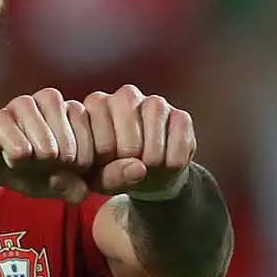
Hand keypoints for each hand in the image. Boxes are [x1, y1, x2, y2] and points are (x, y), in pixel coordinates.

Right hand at [0, 88, 92, 201]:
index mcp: (73, 110)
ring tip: (22, 156)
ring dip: (33, 164)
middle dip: (53, 167)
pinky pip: (21, 151)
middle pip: (71, 151)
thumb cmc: (25, 169)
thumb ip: (73, 187)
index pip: (93, 151)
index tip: (56, 165)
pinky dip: (14, 162)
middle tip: (35, 160)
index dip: (74, 170)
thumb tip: (83, 193)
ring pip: (48, 149)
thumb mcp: (55, 184)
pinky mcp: (1, 115)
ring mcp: (26, 103)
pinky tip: (5, 154)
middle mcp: (52, 100)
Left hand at [71, 84, 197, 198]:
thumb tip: (138, 168)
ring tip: (148, 167)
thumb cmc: (114, 170)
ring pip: (155, 123)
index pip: (100, 139)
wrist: (147, 174)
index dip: (106, 162)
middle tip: (130, 166)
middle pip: (129, 133)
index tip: (106, 165)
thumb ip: (111, 177)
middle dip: (130, 159)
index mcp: (96, 105)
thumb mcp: (102, 180)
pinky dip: (174, 159)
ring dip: (154, 158)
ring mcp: (154, 102)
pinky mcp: (180, 115)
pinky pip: (180, 136)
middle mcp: (124, 96)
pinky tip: (166, 164)